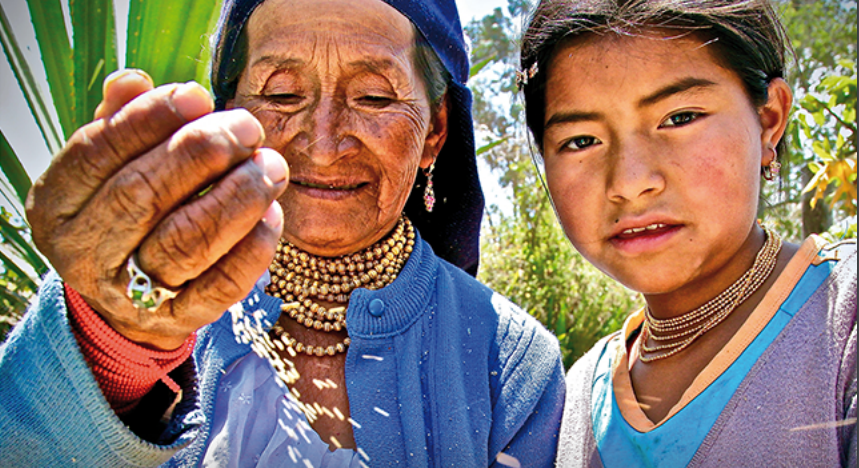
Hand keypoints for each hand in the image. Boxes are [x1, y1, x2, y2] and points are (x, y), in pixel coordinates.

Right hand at [26, 69, 287, 349]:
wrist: (122, 303)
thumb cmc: (122, 214)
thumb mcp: (106, 170)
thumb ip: (118, 123)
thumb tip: (135, 82)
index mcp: (57, 205)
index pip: (97, 153)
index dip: (149, 119)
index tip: (198, 95)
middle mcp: (86, 252)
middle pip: (143, 195)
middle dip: (203, 153)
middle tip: (247, 126)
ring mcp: (131, 293)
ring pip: (187, 241)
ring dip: (238, 196)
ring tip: (271, 165)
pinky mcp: (178, 320)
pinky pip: (221, 285)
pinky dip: (253, 248)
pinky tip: (272, 214)